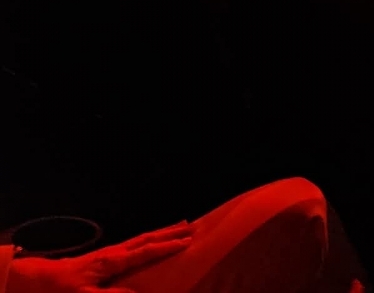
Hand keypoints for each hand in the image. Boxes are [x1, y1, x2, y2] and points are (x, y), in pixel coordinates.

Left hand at [10, 222, 191, 292]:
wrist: (43, 278)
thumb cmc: (63, 288)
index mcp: (112, 261)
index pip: (145, 251)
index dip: (167, 246)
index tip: (187, 241)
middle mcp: (115, 252)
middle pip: (148, 238)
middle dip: (170, 233)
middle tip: (193, 226)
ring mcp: (113, 251)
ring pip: (143, 238)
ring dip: (163, 232)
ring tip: (182, 225)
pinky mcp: (109, 255)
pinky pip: (137, 243)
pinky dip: (151, 238)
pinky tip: (156, 240)